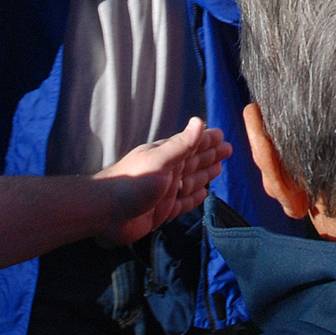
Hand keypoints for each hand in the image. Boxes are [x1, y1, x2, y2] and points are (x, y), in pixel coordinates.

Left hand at [92, 117, 231, 244]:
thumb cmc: (133, 182)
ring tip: (219, 168)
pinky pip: (184, 203)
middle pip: (194, 162)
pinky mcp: (162, 212)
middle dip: (210, 155)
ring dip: (205, 174)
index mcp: (165, 156)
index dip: (206, 140)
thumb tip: (198, 121)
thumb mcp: (160, 160)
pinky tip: (204, 194)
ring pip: (191, 181)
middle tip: (228, 150)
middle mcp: (166, 172)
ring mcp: (164, 192)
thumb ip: (181, 144)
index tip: (221, 135)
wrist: (107, 213)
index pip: (191, 144)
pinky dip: (194, 198)